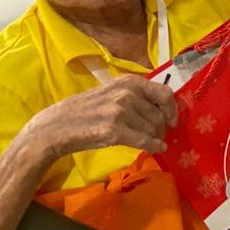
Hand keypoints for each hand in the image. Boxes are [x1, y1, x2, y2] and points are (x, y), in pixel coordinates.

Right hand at [25, 77, 176, 162]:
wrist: (57, 126)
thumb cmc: (86, 111)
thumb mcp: (112, 93)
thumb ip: (135, 96)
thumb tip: (162, 107)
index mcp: (128, 81)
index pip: (164, 92)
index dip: (172, 108)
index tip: (173, 119)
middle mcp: (127, 93)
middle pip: (159, 114)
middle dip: (161, 127)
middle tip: (157, 134)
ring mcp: (121, 111)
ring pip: (152, 128)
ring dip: (155, 137)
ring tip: (149, 141)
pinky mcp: (115, 130)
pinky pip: (144, 140)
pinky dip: (153, 145)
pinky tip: (156, 148)